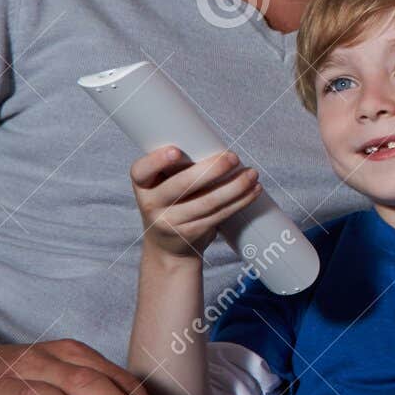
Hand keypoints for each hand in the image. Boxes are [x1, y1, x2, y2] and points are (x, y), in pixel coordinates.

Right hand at [130, 146, 260, 259]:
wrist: (168, 247)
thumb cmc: (171, 204)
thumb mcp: (163, 186)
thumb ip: (179, 168)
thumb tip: (217, 147)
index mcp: (142, 185)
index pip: (141, 171)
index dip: (157, 161)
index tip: (175, 151)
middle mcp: (151, 204)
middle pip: (182, 185)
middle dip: (211, 170)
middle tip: (232, 157)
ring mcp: (170, 222)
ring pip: (208, 202)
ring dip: (235, 186)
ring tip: (252, 174)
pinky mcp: (191, 233)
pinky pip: (219, 215)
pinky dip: (240, 201)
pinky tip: (253, 190)